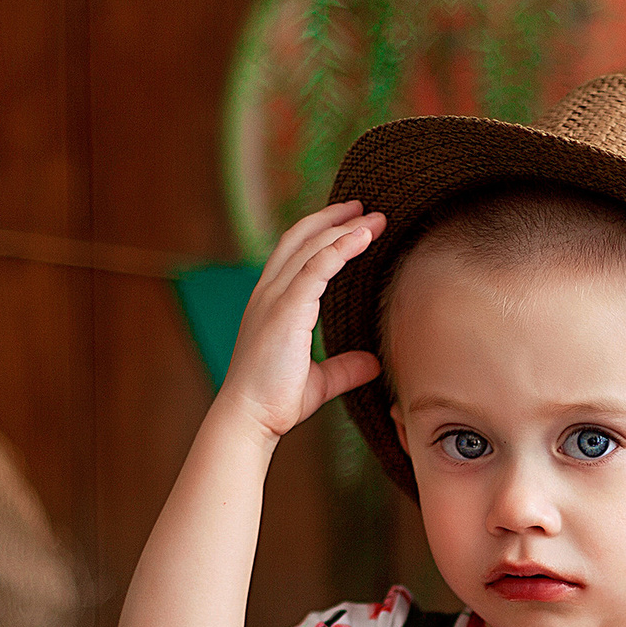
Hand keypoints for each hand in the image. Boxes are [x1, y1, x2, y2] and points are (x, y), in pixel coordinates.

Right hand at [215, 200, 388, 441]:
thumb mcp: (320, 381)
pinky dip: (340, 247)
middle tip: (366, 208)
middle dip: (334, 219)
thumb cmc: (276, 402)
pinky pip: (316, 267)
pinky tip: (363, 236)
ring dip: (345, 229)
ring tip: (375, 218)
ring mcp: (273, 298)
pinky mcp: (285, 310)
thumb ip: (344, 367)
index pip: (294, 253)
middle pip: (301, 239)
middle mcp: (268, 293)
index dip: (321, 233)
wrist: (250, 418)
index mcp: (271, 304)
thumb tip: (371, 363)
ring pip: (311, 248)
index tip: (352, 221)